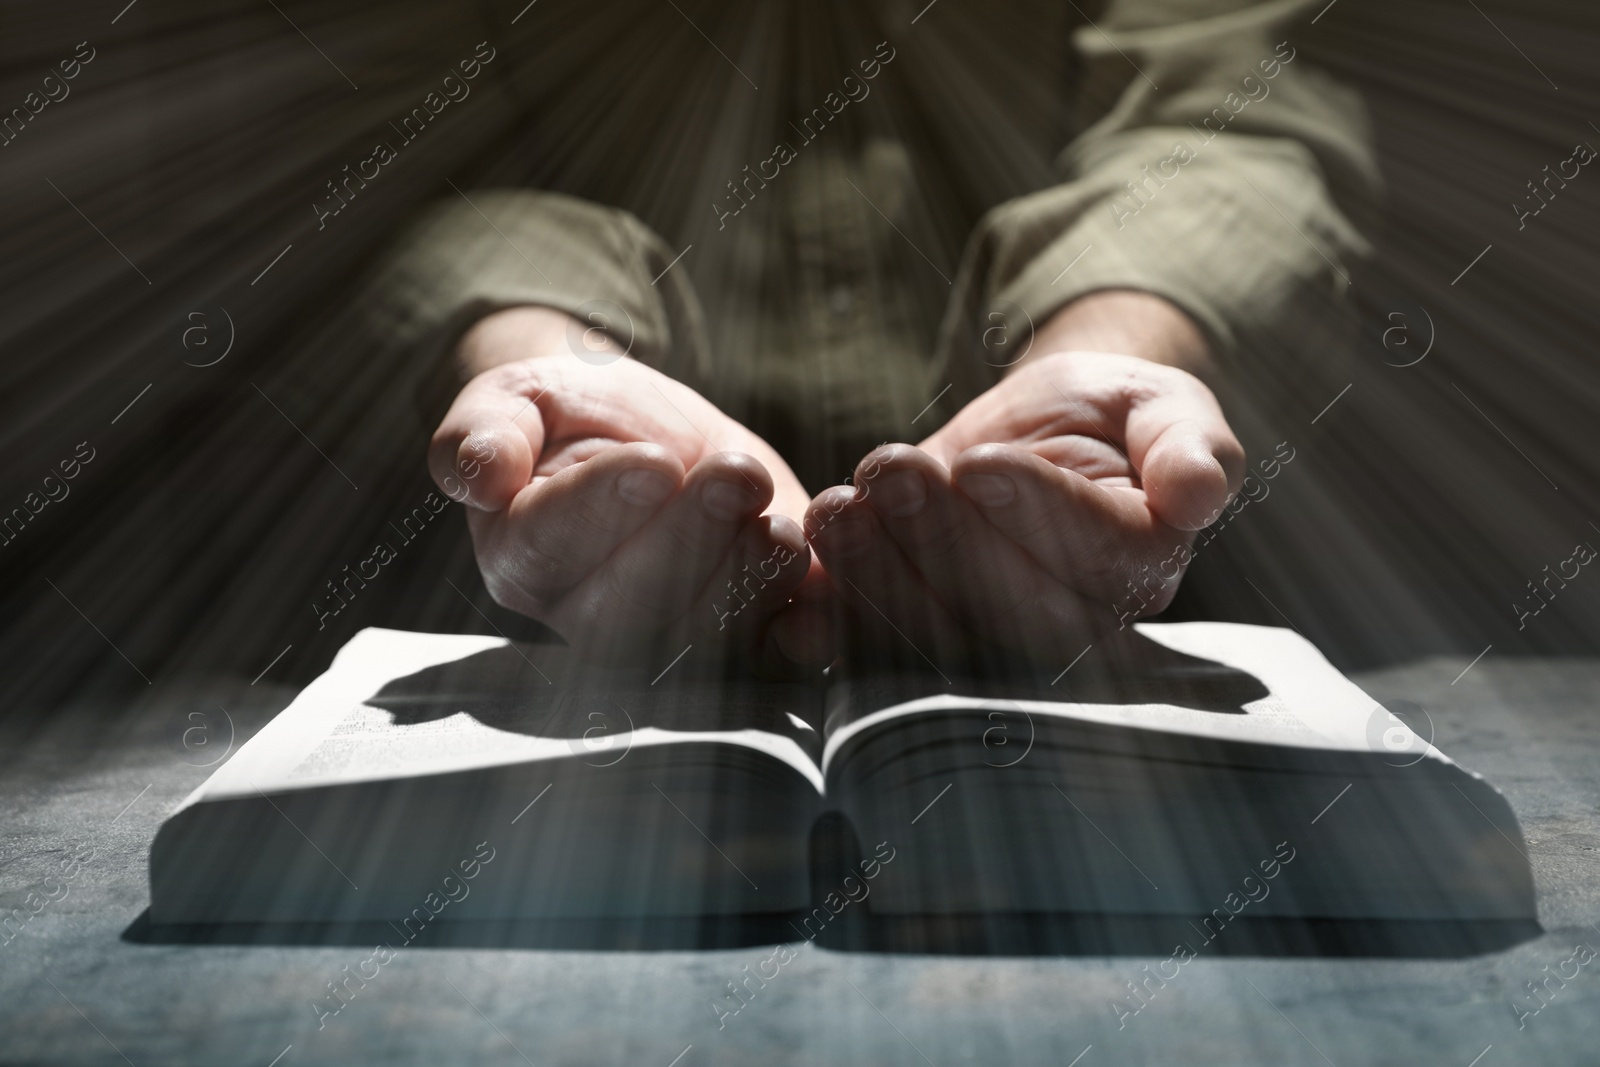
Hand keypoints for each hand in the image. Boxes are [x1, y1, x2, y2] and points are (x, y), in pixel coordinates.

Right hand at [430, 307, 832, 673]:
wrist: (653, 434)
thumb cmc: (574, 417)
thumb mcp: (519, 398)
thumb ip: (487, 430)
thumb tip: (476, 473)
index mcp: (523, 557)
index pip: (552, 549)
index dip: (603, 509)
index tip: (653, 460)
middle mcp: (588, 617)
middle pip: (629, 610)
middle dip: (690, 540)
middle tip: (732, 472)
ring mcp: (667, 639)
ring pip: (702, 639)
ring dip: (747, 581)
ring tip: (778, 517)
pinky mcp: (745, 640)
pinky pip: (770, 658)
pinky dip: (801, 633)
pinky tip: (820, 584)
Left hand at [805, 303, 1243, 672]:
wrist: (1036, 434)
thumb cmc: (1109, 417)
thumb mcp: (1161, 405)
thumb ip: (1189, 443)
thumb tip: (1202, 492)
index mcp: (1138, 567)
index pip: (1094, 558)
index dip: (1036, 514)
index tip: (983, 462)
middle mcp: (1071, 624)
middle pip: (1010, 609)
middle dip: (943, 541)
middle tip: (894, 470)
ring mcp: (991, 639)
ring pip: (939, 632)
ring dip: (879, 572)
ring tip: (838, 504)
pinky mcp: (921, 634)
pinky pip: (879, 647)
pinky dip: (836, 618)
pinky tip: (801, 578)